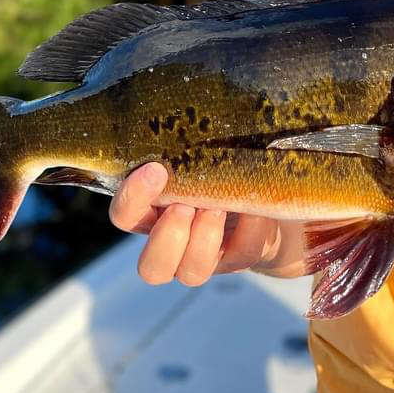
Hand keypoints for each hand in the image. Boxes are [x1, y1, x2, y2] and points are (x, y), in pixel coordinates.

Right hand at [109, 162, 280, 286]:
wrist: (268, 194)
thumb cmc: (221, 167)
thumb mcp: (198, 157)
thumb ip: (184, 150)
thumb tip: (181, 118)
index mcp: (153, 213)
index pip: (125, 216)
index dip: (133, 198)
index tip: (155, 170)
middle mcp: (175, 243)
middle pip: (151, 268)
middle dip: (167, 237)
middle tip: (185, 206)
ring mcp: (207, 258)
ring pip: (191, 273)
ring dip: (203, 239)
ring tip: (218, 208)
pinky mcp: (241, 259)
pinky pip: (242, 255)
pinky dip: (249, 230)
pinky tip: (254, 208)